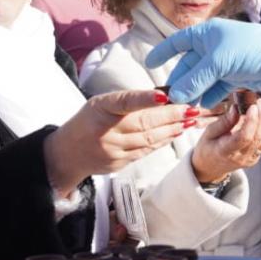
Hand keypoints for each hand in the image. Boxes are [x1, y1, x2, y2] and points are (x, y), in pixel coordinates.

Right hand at [43, 90, 191, 195]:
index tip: (165, 95)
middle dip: (172, 115)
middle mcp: (106, 132)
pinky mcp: (120, 164)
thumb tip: (162, 96)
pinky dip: (163, 141)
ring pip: (149, 138)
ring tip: (191, 120)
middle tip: (193, 108)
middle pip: (144, 123)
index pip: (124, 102)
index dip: (145, 98)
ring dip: (173, 129)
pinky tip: (176, 132)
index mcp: (100, 109)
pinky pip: (146, 151)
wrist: (67, 154)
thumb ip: (127, 101)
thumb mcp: (100, 104)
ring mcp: (114, 151)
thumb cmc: (88, 121)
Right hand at [146, 21, 260, 106]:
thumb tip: (175, 97)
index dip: (163, 52)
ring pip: (202, 79)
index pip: (177, 42)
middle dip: (180, 82)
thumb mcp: (218, 63)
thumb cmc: (251, 49)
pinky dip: (210, 96)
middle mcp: (213, 46)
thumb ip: (195, 80)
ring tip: (186, 107)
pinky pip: (216, 87)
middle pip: (189, 65)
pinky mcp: (235, 75)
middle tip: (170, 100)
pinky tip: (204, 105)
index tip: (149, 64)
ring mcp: (224, 61)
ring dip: (194, 92)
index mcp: (205, 34)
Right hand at [190, 99, 260, 184]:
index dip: (251, 121)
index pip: (243, 138)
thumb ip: (224, 121)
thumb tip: (236, 108)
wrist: (210, 167)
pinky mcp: (254, 158)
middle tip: (258, 102)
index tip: (252, 107)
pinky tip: (259, 118)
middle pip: (256, 137)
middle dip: (260, 117)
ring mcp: (248, 159)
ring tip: (260, 106)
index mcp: (225, 151)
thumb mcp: (208, 132)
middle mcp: (239, 157)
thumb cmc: (207, 148)